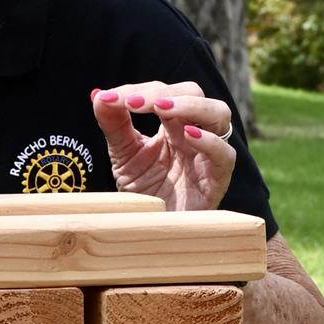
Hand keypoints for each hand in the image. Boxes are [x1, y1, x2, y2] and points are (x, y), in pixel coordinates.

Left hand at [90, 84, 236, 211]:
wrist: (152, 233)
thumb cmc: (144, 193)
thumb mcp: (123, 156)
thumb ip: (114, 125)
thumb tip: (98, 95)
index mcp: (173, 125)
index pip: (164, 93)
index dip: (139, 90)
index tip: (110, 97)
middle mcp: (194, 134)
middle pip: (194, 94)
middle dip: (164, 93)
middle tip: (135, 101)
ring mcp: (207, 155)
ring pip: (218, 114)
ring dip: (190, 105)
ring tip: (161, 107)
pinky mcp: (216, 181)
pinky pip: (225, 155)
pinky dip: (210, 142)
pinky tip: (187, 136)